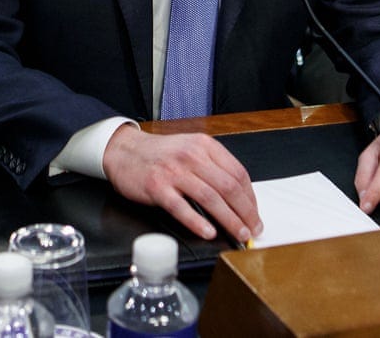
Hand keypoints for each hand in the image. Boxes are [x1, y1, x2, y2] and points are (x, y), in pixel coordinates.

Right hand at [103, 125, 260, 243]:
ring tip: (238, 234)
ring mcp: (174, 171)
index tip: (254, 214)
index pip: (238, 172)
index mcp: (204, 146)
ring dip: (229, 220)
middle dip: (246, 212)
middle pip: (228, 187)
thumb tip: (239, 198)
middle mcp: (191, 156)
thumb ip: (213, 167)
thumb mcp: (191, 149)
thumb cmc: (161, 154)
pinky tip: (208, 232)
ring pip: (210, 198)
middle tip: (252, 229)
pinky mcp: (157, 187)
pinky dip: (197, 222)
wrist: (125, 150)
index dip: (251, 198)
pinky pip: (181, 207)